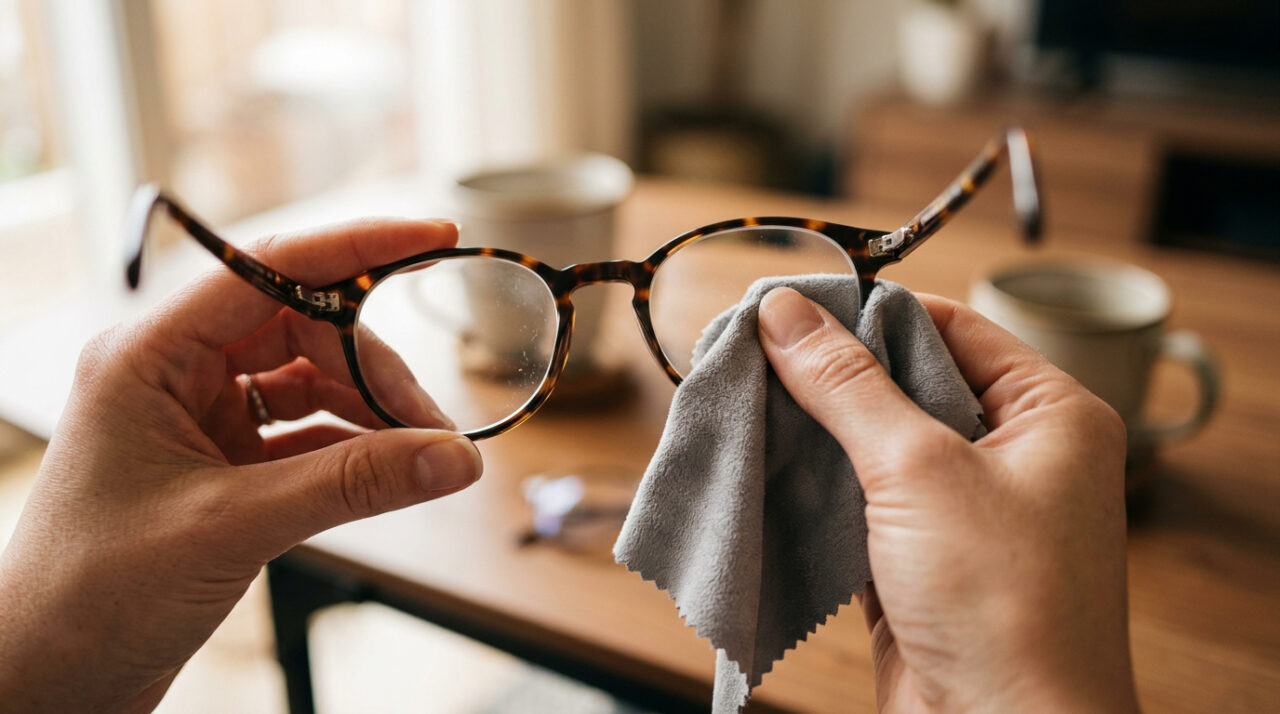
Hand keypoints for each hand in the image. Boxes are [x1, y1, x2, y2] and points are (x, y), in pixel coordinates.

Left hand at [0, 220, 483, 712]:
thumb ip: (352, 485)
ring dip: (370, 410)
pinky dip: (352, 445)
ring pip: (311, 377)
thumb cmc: (93, 592)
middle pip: (304, 326)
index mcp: (149, 352)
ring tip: (420, 455)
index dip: (359, 245)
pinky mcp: (221, 459)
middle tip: (432, 425)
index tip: (435, 234)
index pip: (270, 267)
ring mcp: (198, 413)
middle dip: (375, 367)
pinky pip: (306, 429)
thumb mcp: (232, 527)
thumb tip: (454, 458)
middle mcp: (174, 369)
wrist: (46, 677)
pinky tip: (389, 470)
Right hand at [758, 288, 1137, 713]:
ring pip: (881, 444)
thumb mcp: (918, 470)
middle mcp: (1017, 457)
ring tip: (751, 399)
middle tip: (756, 349)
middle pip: (911, 383)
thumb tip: (786, 311)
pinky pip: (865, 501)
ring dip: (820, 432)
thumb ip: (847, 386)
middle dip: (835, 373)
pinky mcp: (923, 560)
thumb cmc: (1003, 605)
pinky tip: (769, 464)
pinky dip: (819, 487)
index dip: (873, 313)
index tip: (794, 303)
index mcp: (1051, 416)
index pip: (953, 328)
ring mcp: (968, 513)